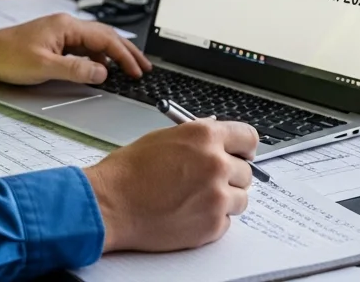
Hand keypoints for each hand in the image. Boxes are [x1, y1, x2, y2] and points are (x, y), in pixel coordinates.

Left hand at [0, 13, 151, 84]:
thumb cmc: (8, 56)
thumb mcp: (45, 67)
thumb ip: (77, 70)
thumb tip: (103, 72)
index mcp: (66, 26)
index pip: (106, 38)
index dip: (125, 55)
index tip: (137, 70)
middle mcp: (66, 25)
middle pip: (105, 36)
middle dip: (126, 52)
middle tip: (144, 67)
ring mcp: (60, 32)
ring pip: (96, 41)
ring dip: (113, 55)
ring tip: (128, 69)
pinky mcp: (54, 41)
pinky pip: (83, 47)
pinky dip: (97, 57)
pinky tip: (100, 69)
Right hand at [83, 120, 258, 252]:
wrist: (110, 205)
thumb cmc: (128, 173)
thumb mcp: (163, 139)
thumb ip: (196, 136)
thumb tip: (215, 133)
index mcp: (205, 136)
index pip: (248, 137)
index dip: (245, 148)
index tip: (242, 154)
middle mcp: (216, 164)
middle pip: (246, 171)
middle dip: (230, 176)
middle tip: (208, 181)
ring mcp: (217, 196)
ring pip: (240, 198)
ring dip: (223, 199)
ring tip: (193, 199)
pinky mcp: (213, 225)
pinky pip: (226, 221)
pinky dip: (212, 219)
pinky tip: (188, 212)